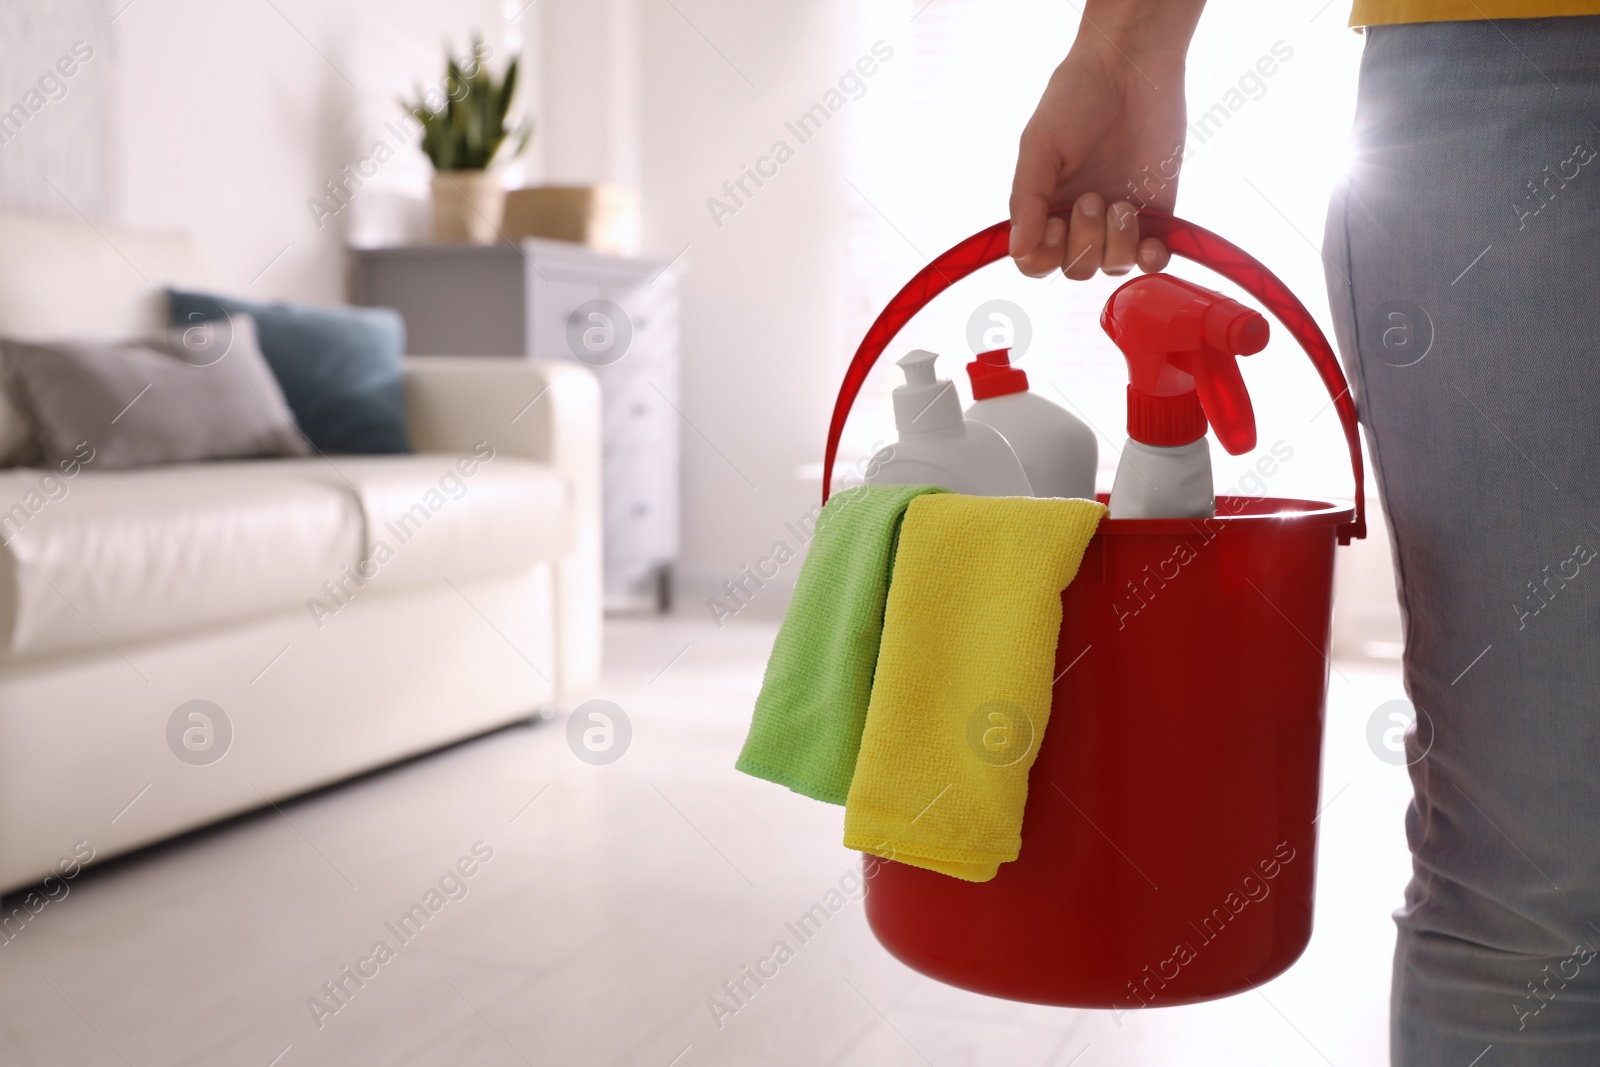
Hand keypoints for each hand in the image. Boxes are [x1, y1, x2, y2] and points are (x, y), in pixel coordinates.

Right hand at [1010, 33, 1189, 279]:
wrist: (1131, 66)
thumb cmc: (1076, 97)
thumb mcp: (1039, 145)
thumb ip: (1027, 199)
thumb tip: (1017, 249)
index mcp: (1044, 206)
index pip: (1035, 261)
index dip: (1044, 257)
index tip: (1055, 225)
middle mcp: (1079, 219)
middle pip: (1076, 268)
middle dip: (1084, 242)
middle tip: (1092, 198)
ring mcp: (1119, 219)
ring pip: (1112, 266)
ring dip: (1116, 243)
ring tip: (1122, 204)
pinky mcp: (1157, 212)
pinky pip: (1153, 258)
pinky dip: (1152, 259)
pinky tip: (1152, 241)